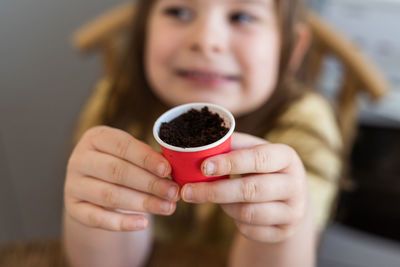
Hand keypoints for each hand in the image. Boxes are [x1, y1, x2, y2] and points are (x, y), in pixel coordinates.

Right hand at [64, 126, 179, 230]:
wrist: (93, 186)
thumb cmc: (120, 164)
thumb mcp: (130, 155)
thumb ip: (148, 158)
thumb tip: (173, 171)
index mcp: (96, 137)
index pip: (122, 146)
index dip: (146, 158)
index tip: (167, 170)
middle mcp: (80, 159)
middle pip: (117, 172)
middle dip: (149, 183)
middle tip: (173, 192)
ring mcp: (73, 184)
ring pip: (110, 196)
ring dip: (142, 203)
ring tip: (168, 208)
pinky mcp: (73, 208)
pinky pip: (98, 218)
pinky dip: (122, 223)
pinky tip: (144, 223)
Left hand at [180, 132, 306, 242]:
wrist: (288, 198)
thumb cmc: (263, 168)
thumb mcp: (254, 151)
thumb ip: (232, 146)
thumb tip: (199, 143)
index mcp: (287, 157)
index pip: (257, 159)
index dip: (229, 163)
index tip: (203, 167)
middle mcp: (296, 184)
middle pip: (251, 189)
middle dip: (214, 191)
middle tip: (187, 191)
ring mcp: (294, 211)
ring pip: (248, 213)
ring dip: (224, 206)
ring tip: (214, 197)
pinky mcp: (285, 231)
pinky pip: (250, 230)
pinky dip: (234, 221)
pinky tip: (232, 210)